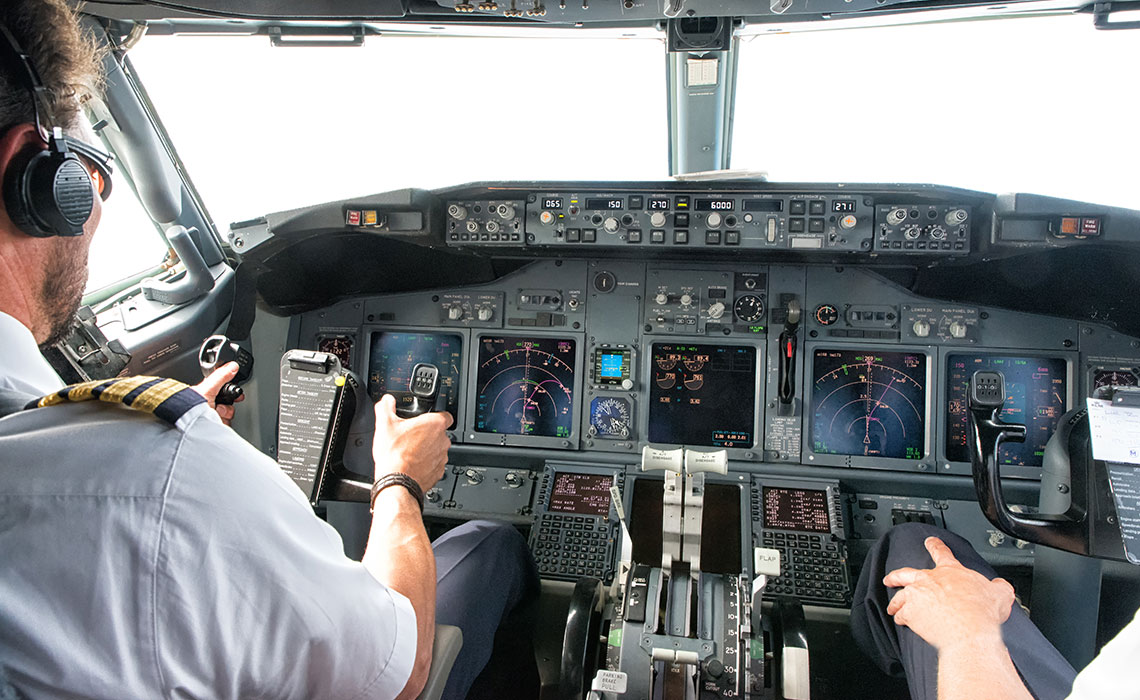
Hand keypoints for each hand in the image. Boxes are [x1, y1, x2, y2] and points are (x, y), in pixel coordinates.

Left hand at [192, 361, 243, 425]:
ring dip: (225, 414)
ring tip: (216, 414)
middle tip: (222, 406)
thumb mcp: (208, 389)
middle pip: (227, 403)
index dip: (229, 391)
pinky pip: (226, 424)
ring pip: (228, 414)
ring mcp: (210, 417)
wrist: (188, 426)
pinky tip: (216, 421)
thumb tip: (232, 366)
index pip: (221, 390)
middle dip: (227, 406)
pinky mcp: (214, 426)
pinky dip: (224, 423)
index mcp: (203, 394)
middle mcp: (206, 405)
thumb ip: (220, 376)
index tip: (236, 394)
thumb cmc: (190, 409)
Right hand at [372, 394, 452, 491]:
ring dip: (427, 449)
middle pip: (439, 432)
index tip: (425, 418)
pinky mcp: (438, 472)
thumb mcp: (384, 424)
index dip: (435, 415)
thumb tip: (387, 400)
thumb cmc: (394, 455)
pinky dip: (426, 463)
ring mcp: (442, 457)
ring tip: (410, 451)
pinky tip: (412, 463)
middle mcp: (443, 440)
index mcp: (434, 424)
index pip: (445, 414)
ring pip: (437, 449)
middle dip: (427, 433)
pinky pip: (434, 464)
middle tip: (412, 436)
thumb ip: (386, 407)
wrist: (396, 482)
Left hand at [884, 536, 1015, 651]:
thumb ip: (998, 586)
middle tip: (891, 578)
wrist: (969, 631)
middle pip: (907, 573)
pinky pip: (901, 615)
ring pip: (900, 596)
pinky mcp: (910, 613)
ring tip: (893, 607)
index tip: (929, 541)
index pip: (941, 552)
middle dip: (897, 575)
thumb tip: (1000, 586)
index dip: (935, 545)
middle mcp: (929, 580)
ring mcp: (916, 596)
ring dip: (896, 602)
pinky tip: (900, 621)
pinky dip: (900, 618)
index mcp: (951, 572)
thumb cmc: (982, 613)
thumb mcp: (1000, 594)